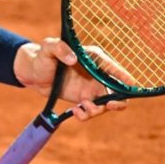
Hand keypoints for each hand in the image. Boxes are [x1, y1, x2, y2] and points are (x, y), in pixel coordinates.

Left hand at [13, 38, 135, 120]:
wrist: (32, 74)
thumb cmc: (42, 57)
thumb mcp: (48, 48)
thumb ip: (59, 48)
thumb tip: (73, 59)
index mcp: (94, 58)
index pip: (114, 68)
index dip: (124, 78)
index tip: (131, 87)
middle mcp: (97, 74)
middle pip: (117, 89)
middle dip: (118, 100)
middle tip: (109, 105)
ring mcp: (91, 88)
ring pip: (106, 104)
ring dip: (98, 110)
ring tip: (81, 108)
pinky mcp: (84, 99)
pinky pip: (92, 111)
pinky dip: (87, 115)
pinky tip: (75, 112)